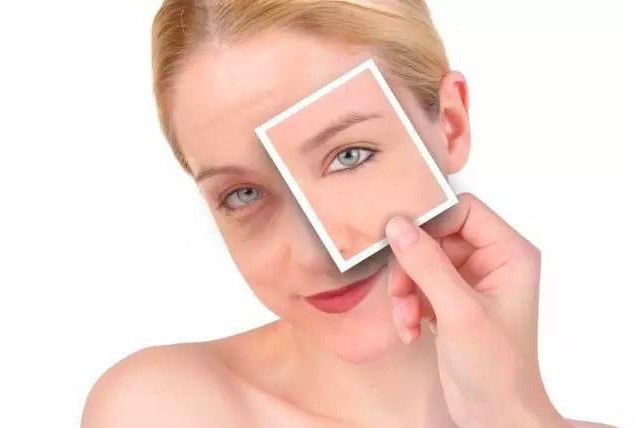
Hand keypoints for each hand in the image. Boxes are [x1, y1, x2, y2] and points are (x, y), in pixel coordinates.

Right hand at [384, 192, 568, 427]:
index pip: (464, 211)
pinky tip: (410, 330)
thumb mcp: (459, 311)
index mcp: (509, 254)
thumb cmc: (496, 367)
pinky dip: (408, 305)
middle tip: (400, 292)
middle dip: (412, 267)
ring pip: (422, 262)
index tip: (402, 241)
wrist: (494, 414)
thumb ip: (428, 265)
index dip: (431, 222)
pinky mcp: (451, 300)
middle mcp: (491, 262)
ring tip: (406, 318)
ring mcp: (469, 281)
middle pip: (436, 237)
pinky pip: (418, 285)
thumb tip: (398, 226)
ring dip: (406, 290)